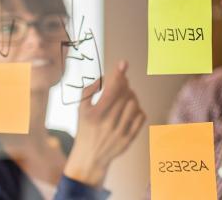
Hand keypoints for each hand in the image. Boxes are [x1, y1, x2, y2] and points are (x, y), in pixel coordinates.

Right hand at [64, 61, 145, 186]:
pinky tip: (130, 110)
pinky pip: (141, 116)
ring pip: (134, 104)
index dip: (118, 75)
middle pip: (124, 94)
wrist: (90, 157)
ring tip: (125, 98)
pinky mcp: (129, 139)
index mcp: (94, 115)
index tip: (123, 63)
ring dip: (131, 96)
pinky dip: (137, 109)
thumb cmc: (86, 128)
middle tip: (121, 83)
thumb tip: (104, 76)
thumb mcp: (81, 110)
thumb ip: (89, 90)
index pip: (110, 90)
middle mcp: (107, 124)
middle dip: (124, 85)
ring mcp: (119, 132)